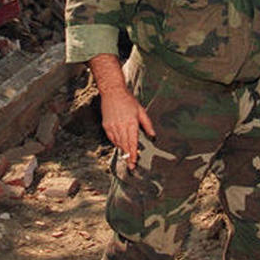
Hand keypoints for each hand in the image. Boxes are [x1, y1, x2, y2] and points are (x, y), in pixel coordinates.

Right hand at [88, 54, 155, 169]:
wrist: (112, 92)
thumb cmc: (128, 101)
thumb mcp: (141, 111)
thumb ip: (147, 125)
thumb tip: (153, 136)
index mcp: (131, 123)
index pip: (132, 143)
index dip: (133, 154)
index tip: (134, 162)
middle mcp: (120, 127)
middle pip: (125, 146)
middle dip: (128, 157)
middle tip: (131, 166)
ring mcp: (112, 127)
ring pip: (118, 143)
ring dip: (123, 151)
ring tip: (127, 158)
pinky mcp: (106, 126)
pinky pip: (112, 138)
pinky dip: (116, 143)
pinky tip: (120, 146)